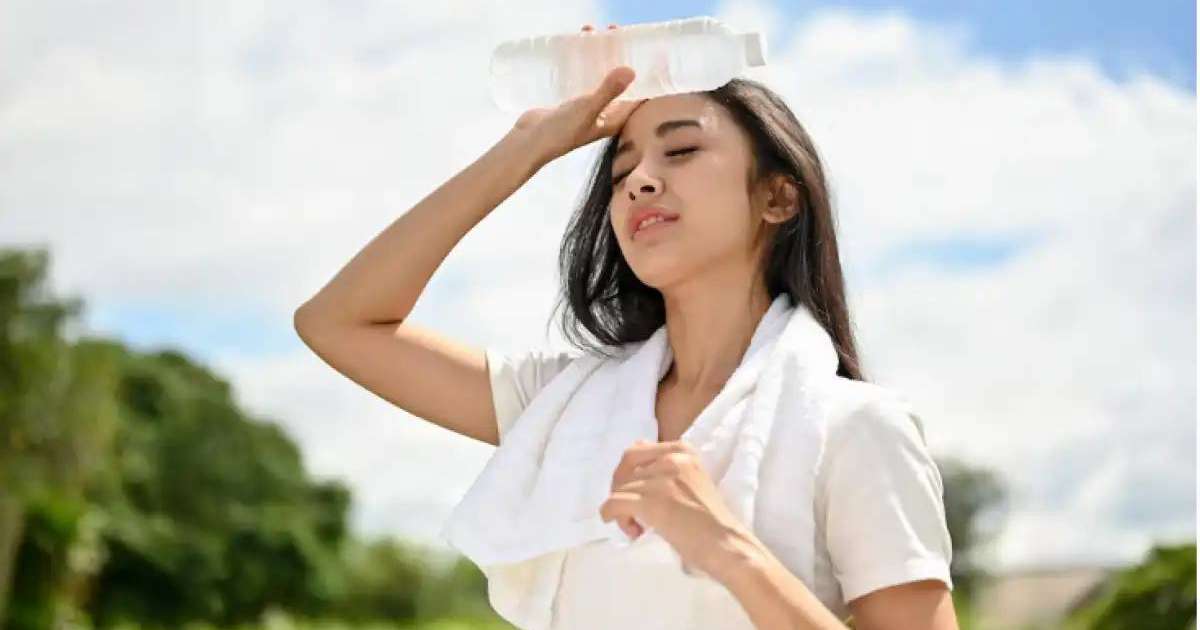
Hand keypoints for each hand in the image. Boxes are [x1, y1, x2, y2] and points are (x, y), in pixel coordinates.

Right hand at [510, 23, 645, 165]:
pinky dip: (583, 63)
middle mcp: (604, 113)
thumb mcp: (588, 109)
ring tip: (593, 33)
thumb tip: (632, 71)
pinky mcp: (571, 102)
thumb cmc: (562, 131)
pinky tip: (578, 48)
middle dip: (617, 56)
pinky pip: (583, 78)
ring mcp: (587, 107)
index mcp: (614, 119)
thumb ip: (609, 90)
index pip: (636, 94)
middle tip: (613, 31)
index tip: (640, 48)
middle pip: (618, 81)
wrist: (530, 141)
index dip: (640, 72)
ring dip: (598, 56)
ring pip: (599, 77)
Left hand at [598, 439, 752, 579]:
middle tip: (627, 508)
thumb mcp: (692, 483)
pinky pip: (614, 503)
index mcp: (683, 451)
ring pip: (619, 489)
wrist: (728, 547)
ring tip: (639, 528)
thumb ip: (668, 472)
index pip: (638, 450)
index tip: (634, 492)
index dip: (630, 472)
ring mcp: (660, 479)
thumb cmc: (712, 523)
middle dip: (619, 485)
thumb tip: (633, 475)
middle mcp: (672, 459)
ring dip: (622, 510)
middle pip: (626, 465)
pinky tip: (630, 530)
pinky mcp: (651, 502)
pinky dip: (613, 516)